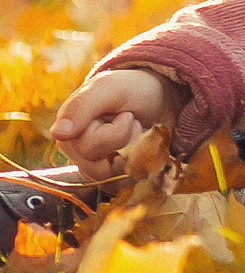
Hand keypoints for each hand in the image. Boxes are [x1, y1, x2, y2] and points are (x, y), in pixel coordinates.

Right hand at [51, 69, 184, 179]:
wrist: (158, 96)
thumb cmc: (130, 89)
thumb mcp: (108, 87)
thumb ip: (82, 106)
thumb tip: (58, 134)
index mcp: (69, 131)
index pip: (89, 148)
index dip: (118, 131)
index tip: (126, 114)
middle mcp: (76, 152)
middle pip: (100, 169)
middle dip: (128, 142)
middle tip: (133, 122)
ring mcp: (93, 166)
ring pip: (112, 179)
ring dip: (135, 154)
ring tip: (137, 133)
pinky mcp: (111, 176)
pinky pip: (122, 185)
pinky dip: (140, 167)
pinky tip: (141, 147)